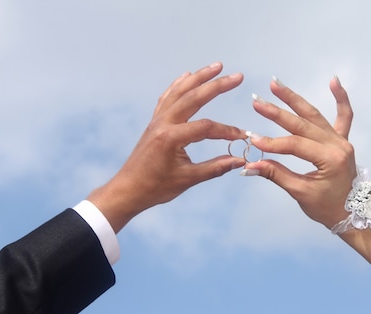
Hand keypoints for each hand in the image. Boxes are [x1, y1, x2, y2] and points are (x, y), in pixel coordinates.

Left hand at [88, 62, 246, 232]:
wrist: (127, 190)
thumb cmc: (154, 187)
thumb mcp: (187, 179)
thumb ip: (215, 167)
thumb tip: (239, 160)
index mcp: (171, 137)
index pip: (206, 127)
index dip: (226, 131)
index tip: (242, 136)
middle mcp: (163, 123)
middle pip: (193, 97)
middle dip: (216, 85)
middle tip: (237, 77)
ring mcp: (157, 120)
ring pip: (180, 92)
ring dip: (199, 77)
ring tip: (217, 66)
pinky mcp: (154, 122)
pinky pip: (167, 98)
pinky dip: (178, 85)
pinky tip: (187, 76)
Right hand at [242, 77, 355, 229]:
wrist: (353, 214)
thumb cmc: (327, 208)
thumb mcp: (301, 193)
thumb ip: (277, 175)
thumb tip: (250, 165)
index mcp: (330, 159)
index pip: (295, 145)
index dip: (272, 142)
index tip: (252, 140)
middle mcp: (338, 145)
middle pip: (303, 125)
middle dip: (277, 112)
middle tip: (256, 101)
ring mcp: (342, 140)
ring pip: (315, 115)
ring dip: (295, 99)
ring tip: (276, 84)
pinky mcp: (343, 140)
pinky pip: (344, 117)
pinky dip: (341, 99)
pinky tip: (333, 80)